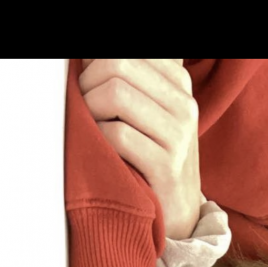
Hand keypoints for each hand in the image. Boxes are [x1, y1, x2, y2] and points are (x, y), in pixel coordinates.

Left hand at [79, 59, 200, 239]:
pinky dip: (99, 140)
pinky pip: (117, 134)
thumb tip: (86, 59)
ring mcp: (179, 135)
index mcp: (179, 83)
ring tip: (91, 130)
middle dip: (88, 84)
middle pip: (117, 65)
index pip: (126, 52)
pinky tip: (102, 152)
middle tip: (83, 110)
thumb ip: (127, 82)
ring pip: (115, 94)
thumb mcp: (149, 113)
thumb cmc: (152, 160)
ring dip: (90, 111)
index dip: (96, 65)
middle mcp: (184, 104)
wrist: (179, 214)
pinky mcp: (167, 166)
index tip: (91, 89)